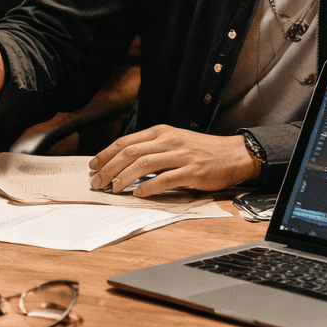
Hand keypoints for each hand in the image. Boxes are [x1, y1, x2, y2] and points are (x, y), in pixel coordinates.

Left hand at [88, 126, 258, 196]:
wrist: (233, 155)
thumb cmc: (201, 151)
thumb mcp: (174, 141)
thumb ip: (151, 148)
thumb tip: (123, 162)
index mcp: (161, 132)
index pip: (125, 141)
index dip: (106, 154)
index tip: (92, 167)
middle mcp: (168, 140)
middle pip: (130, 152)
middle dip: (109, 168)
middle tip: (97, 183)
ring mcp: (180, 155)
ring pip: (143, 164)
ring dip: (124, 177)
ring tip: (113, 189)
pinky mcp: (192, 172)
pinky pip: (165, 179)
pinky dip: (148, 187)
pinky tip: (138, 194)